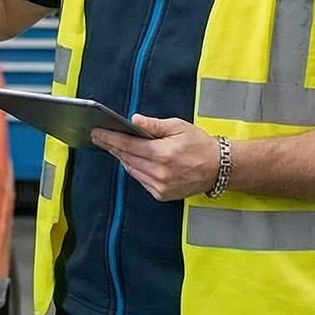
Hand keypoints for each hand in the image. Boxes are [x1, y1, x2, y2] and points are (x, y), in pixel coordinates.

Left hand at [91, 115, 220, 201]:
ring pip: (131, 169)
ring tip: (113, 146)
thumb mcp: (178, 127)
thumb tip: (134, 119)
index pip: (128, 145)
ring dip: (122, 157)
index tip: (96, 132)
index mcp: (163, 154)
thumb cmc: (199, 145)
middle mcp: (160, 172)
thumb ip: (154, 125)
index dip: (109, 138)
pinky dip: (135, 169)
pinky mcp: (161, 194)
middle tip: (98, 136)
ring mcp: (160, 186)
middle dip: (111, 146)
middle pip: (126, 158)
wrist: (218, 168)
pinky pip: (140, 179)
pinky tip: (134, 160)